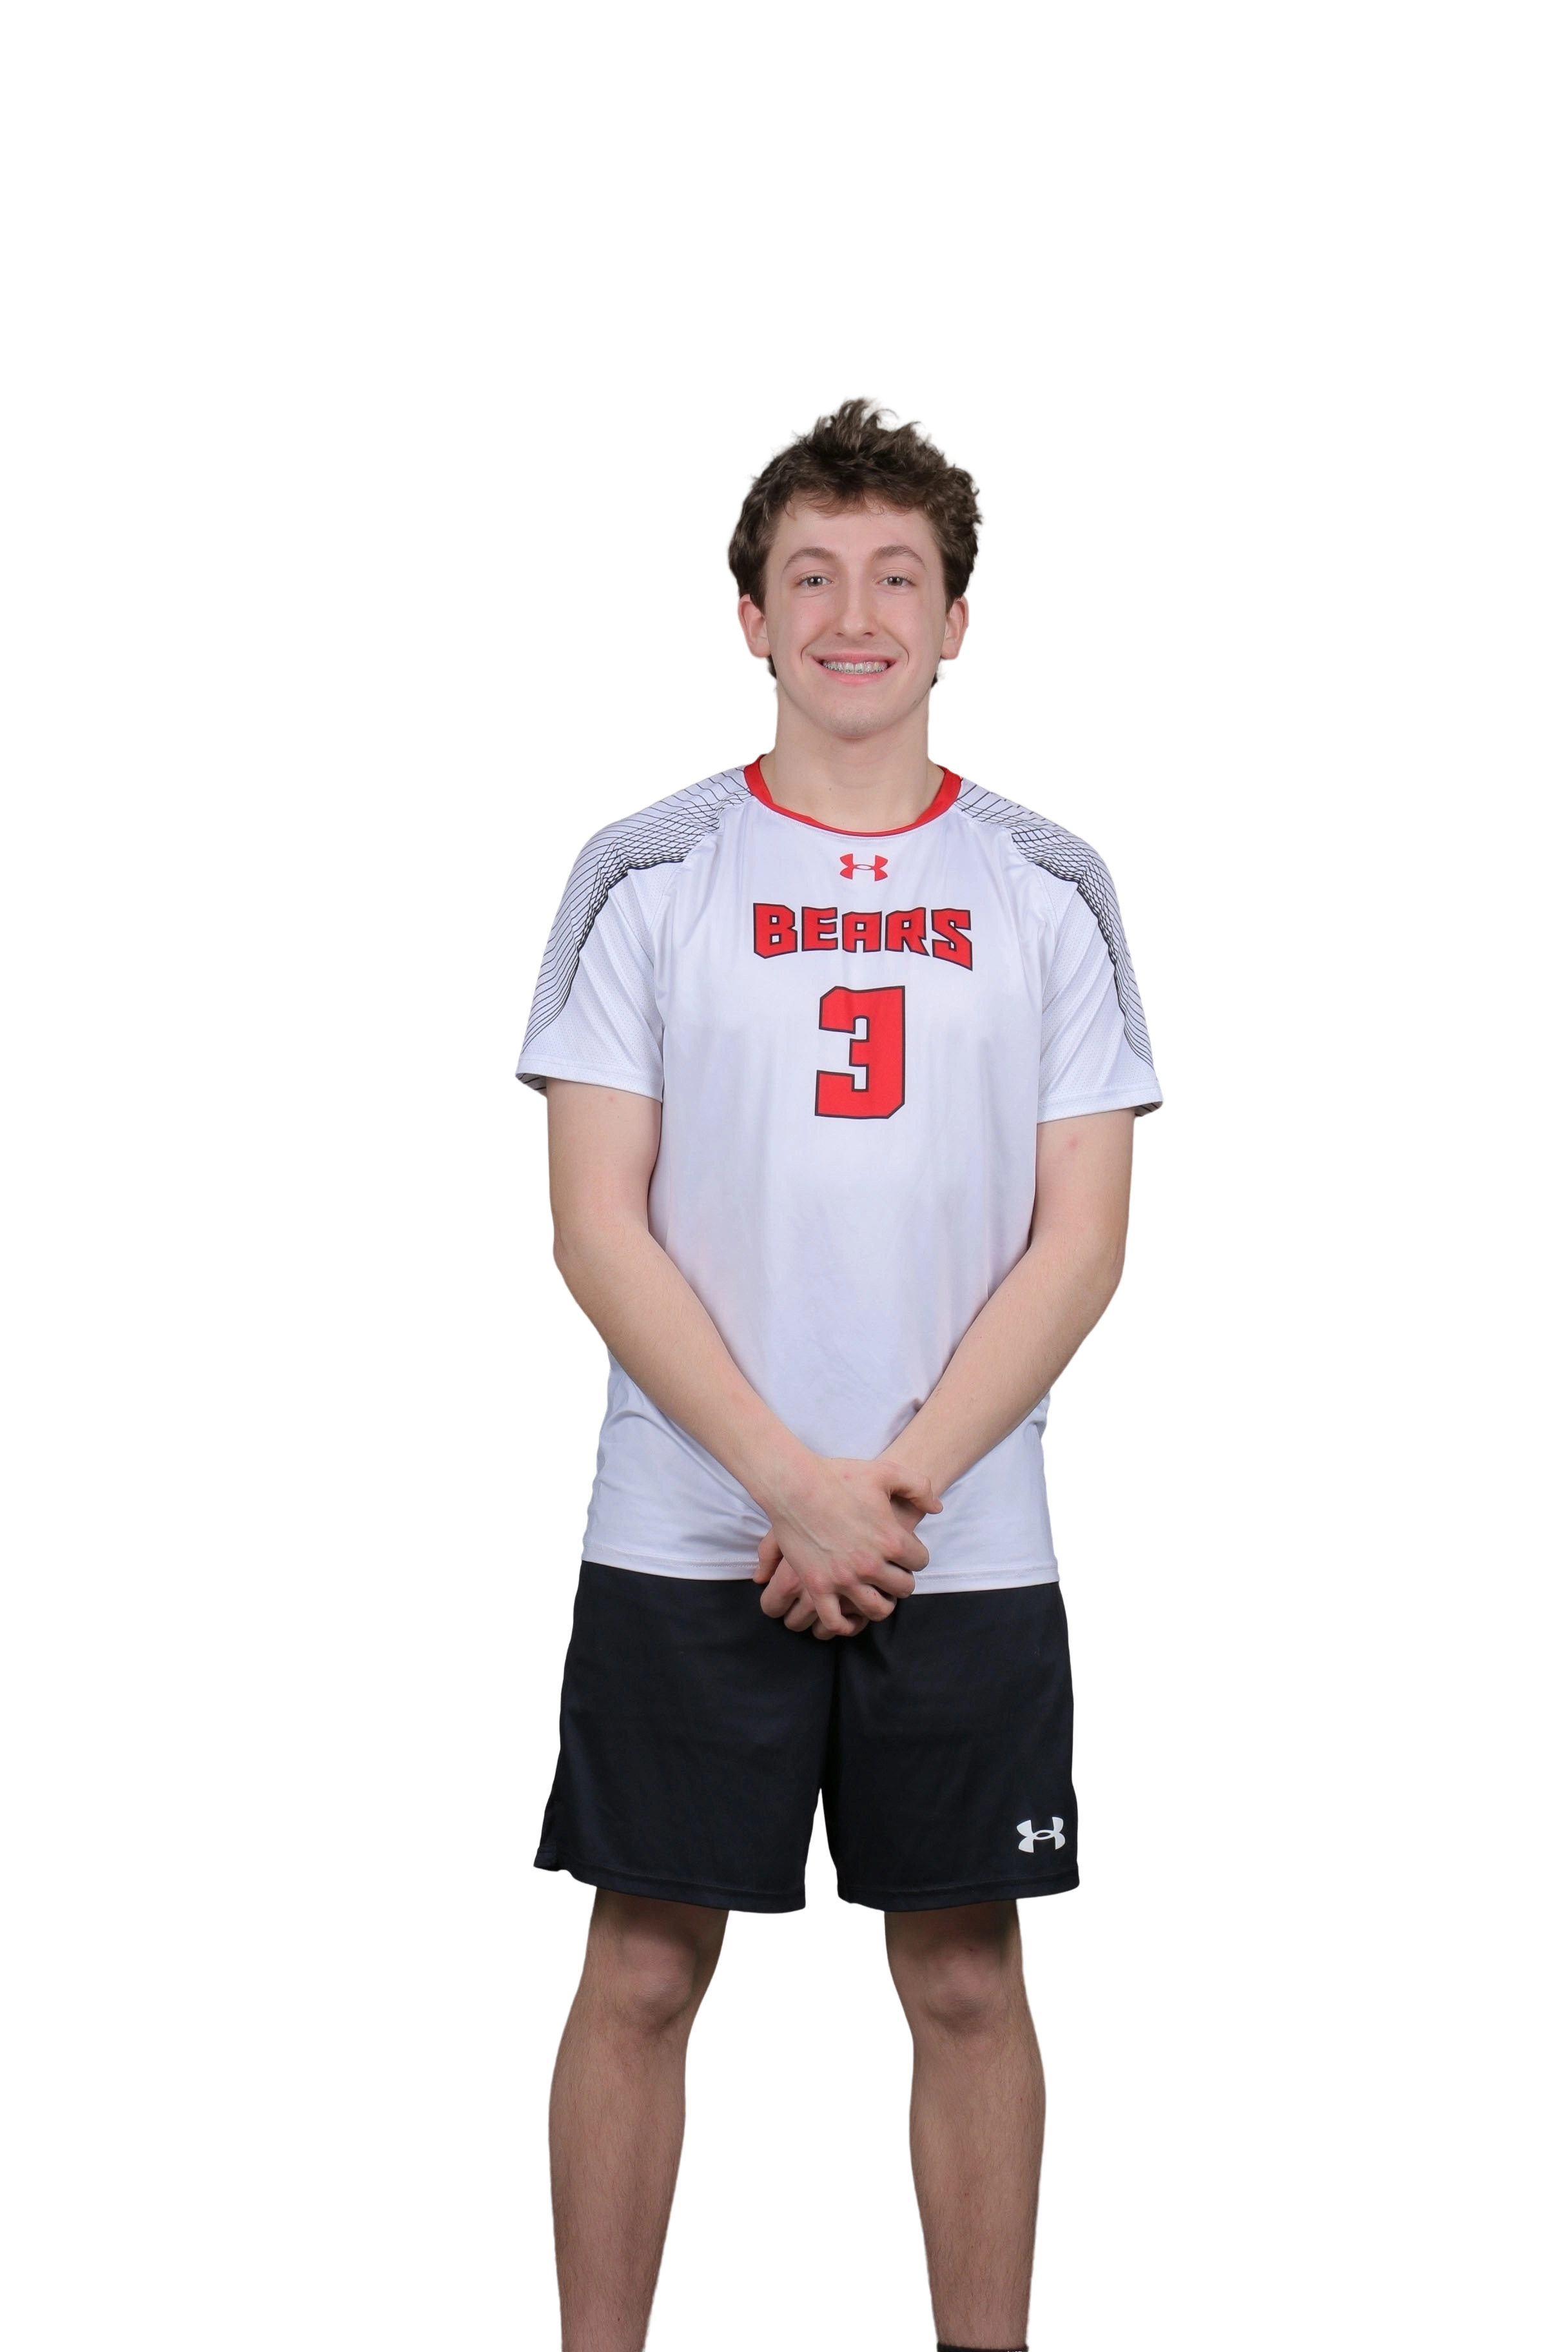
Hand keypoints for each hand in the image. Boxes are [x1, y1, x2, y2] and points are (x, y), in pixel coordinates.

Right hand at [753, 1456, 938, 1637]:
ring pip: (876, 1610)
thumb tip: (937, 1508)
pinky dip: (845, 1625)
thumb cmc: (839, 1475)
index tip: (904, 1551)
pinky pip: (835, 1621)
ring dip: (881, 1603)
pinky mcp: (817, 1586)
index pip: (920, 1561)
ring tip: (876, 1594)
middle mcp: (870, 1564)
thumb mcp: (886, 1472)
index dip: (915, 1555)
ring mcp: (843, 1579)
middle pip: (903, 1588)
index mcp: (891, 1539)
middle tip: (892, 1572)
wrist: (794, 1483)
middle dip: (901, 1579)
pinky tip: (849, 1615)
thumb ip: (919, 1488)